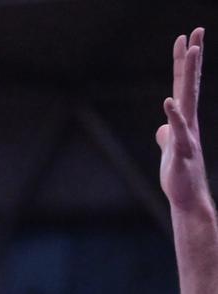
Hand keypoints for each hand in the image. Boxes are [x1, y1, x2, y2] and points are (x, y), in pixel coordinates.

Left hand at [158, 28, 209, 213]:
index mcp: (184, 118)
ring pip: (188, 99)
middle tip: (197, 31)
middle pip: (189, 84)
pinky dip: (174, 116)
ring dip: (190, 74)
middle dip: (192, 58)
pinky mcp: (183, 150)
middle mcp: (189, 121)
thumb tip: (163, 127)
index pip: (183, 85)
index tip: (185, 38)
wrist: (187, 197)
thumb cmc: (180, 174)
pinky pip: (179, 130)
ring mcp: (188, 133)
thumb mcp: (170, 149)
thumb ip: (168, 135)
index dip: (183, 62)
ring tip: (193, 51)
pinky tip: (169, 101)